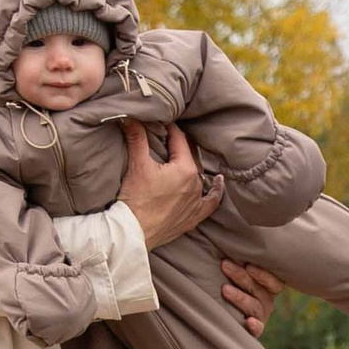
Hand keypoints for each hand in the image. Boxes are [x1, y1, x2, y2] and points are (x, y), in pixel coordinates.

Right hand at [119, 120, 212, 248]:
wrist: (134, 232)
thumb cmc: (136, 199)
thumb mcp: (137, 164)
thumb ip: (136, 138)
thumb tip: (130, 116)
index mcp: (185, 168)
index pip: (180, 140)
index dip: (171, 128)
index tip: (164, 120)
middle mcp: (196, 184)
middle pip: (191, 156)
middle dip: (181, 145)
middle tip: (172, 135)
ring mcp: (196, 201)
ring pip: (200, 176)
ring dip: (193, 164)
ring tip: (187, 154)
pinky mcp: (193, 217)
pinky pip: (210, 202)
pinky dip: (214, 191)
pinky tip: (218, 182)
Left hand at [219, 257, 279, 336]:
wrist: (218, 305)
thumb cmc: (228, 274)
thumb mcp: (236, 262)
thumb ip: (239, 250)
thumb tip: (234, 215)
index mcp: (267, 283)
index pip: (273, 280)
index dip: (263, 274)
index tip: (249, 265)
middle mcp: (266, 299)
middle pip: (260, 290)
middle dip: (242, 278)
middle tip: (224, 265)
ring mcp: (260, 314)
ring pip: (255, 307)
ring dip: (241, 298)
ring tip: (224, 289)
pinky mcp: (253, 329)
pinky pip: (258, 330)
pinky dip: (254, 327)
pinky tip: (248, 322)